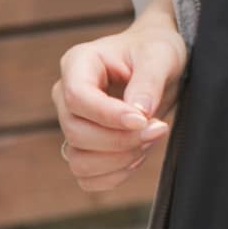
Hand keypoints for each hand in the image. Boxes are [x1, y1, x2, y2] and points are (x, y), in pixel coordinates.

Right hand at [52, 18, 187, 193]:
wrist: (157, 63)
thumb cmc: (155, 51)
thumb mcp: (161, 56)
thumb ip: (149, 82)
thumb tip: (138, 115)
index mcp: (78, 63)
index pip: (77, 98)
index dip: (109, 116)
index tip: (143, 120)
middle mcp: (66, 95)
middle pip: (76, 132)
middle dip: (121, 140)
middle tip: (158, 128)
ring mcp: (72, 123)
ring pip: (78, 160)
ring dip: (119, 160)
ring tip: (149, 140)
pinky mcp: (83, 146)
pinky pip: (86, 177)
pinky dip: (114, 176)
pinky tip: (137, 157)